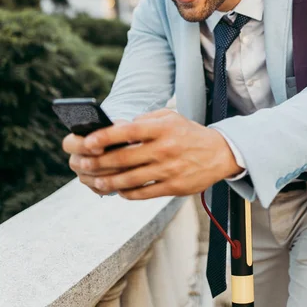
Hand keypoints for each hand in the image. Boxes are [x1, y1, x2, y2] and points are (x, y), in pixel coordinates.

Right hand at [62, 119, 129, 195]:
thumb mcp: (118, 127)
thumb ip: (116, 129)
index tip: (100, 148)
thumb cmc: (120, 133)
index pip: (69, 144)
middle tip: (119, 160)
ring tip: (128, 168)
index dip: (83, 147)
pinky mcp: (95, 187)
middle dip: (100, 163)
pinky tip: (127, 176)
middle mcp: (76, 160)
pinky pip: (102, 188)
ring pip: (92, 178)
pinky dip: (115, 183)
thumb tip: (123, 134)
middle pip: (79, 165)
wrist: (127, 149)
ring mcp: (84, 176)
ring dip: (110, 173)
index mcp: (75, 141)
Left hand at [69, 109, 242, 199]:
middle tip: (81, 164)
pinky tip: (117, 189)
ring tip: (94, 180)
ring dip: (107, 180)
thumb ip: (144, 120)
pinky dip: (126, 192)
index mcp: (162, 128)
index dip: (105, 137)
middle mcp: (164, 148)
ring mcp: (169, 169)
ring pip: (130, 179)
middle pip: (123, 158)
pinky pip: (142, 193)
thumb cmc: (188, 133)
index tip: (87, 141)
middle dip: (98, 162)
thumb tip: (117, 128)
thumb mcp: (170, 117)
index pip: (128, 131)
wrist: (220, 153)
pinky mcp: (173, 187)